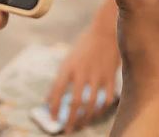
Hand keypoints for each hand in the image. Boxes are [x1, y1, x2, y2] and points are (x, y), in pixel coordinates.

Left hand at [47, 2, 120, 132]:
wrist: (105, 30)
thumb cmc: (84, 46)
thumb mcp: (68, 59)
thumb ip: (59, 80)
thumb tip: (48, 101)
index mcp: (68, 66)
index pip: (57, 91)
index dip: (53, 107)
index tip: (53, 119)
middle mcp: (82, 72)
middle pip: (75, 102)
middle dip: (70, 120)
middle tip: (67, 130)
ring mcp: (98, 75)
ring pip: (91, 104)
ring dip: (86, 118)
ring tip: (81, 125)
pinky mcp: (111, 76)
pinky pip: (107, 100)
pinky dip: (101, 110)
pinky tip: (96, 114)